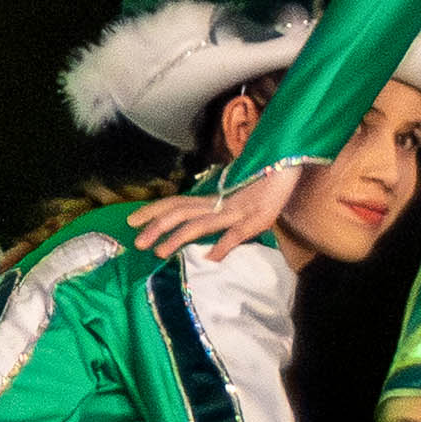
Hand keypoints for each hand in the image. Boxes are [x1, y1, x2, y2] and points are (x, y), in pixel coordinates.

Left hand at [126, 169, 306, 259]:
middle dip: (156, 226)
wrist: (287, 163)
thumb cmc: (264, 184)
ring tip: (159, 252)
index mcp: (211, 200)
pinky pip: (236, 233)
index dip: (154, 211)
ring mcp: (234, 210)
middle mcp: (218, 203)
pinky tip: (210, 258)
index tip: (132, 221)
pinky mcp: (255, 217)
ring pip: (199, 223)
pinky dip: (222, 245)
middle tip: (135, 242)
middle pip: (180, 212)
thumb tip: (210, 256)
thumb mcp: (240, 210)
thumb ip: (223, 231)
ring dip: (178, 237)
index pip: (176, 204)